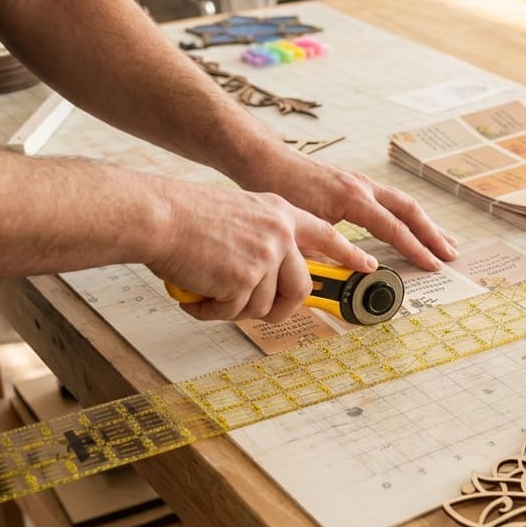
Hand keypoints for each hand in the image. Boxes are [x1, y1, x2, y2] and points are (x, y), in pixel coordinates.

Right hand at [148, 181, 372, 322]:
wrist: (159, 217)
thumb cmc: (186, 216)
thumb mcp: (240, 214)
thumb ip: (265, 238)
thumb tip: (273, 277)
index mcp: (281, 213)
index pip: (326, 235)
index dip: (348, 254)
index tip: (366, 266)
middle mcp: (280, 233)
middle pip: (301, 287)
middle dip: (280, 308)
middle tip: (256, 311)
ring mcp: (266, 256)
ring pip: (264, 305)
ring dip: (234, 308)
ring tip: (208, 292)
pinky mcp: (245, 279)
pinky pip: (235, 312)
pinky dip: (212, 312)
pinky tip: (196, 296)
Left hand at [259, 155, 457, 270]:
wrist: (267, 161)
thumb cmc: (280, 191)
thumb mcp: (303, 228)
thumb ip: (329, 251)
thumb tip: (350, 274)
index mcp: (353, 198)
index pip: (394, 228)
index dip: (416, 249)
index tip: (433, 264)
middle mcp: (363, 187)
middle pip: (409, 210)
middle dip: (433, 234)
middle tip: (451, 254)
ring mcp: (362, 182)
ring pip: (404, 203)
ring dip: (425, 223)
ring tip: (444, 240)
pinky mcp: (356, 183)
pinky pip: (391, 199)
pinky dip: (408, 215)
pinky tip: (413, 225)